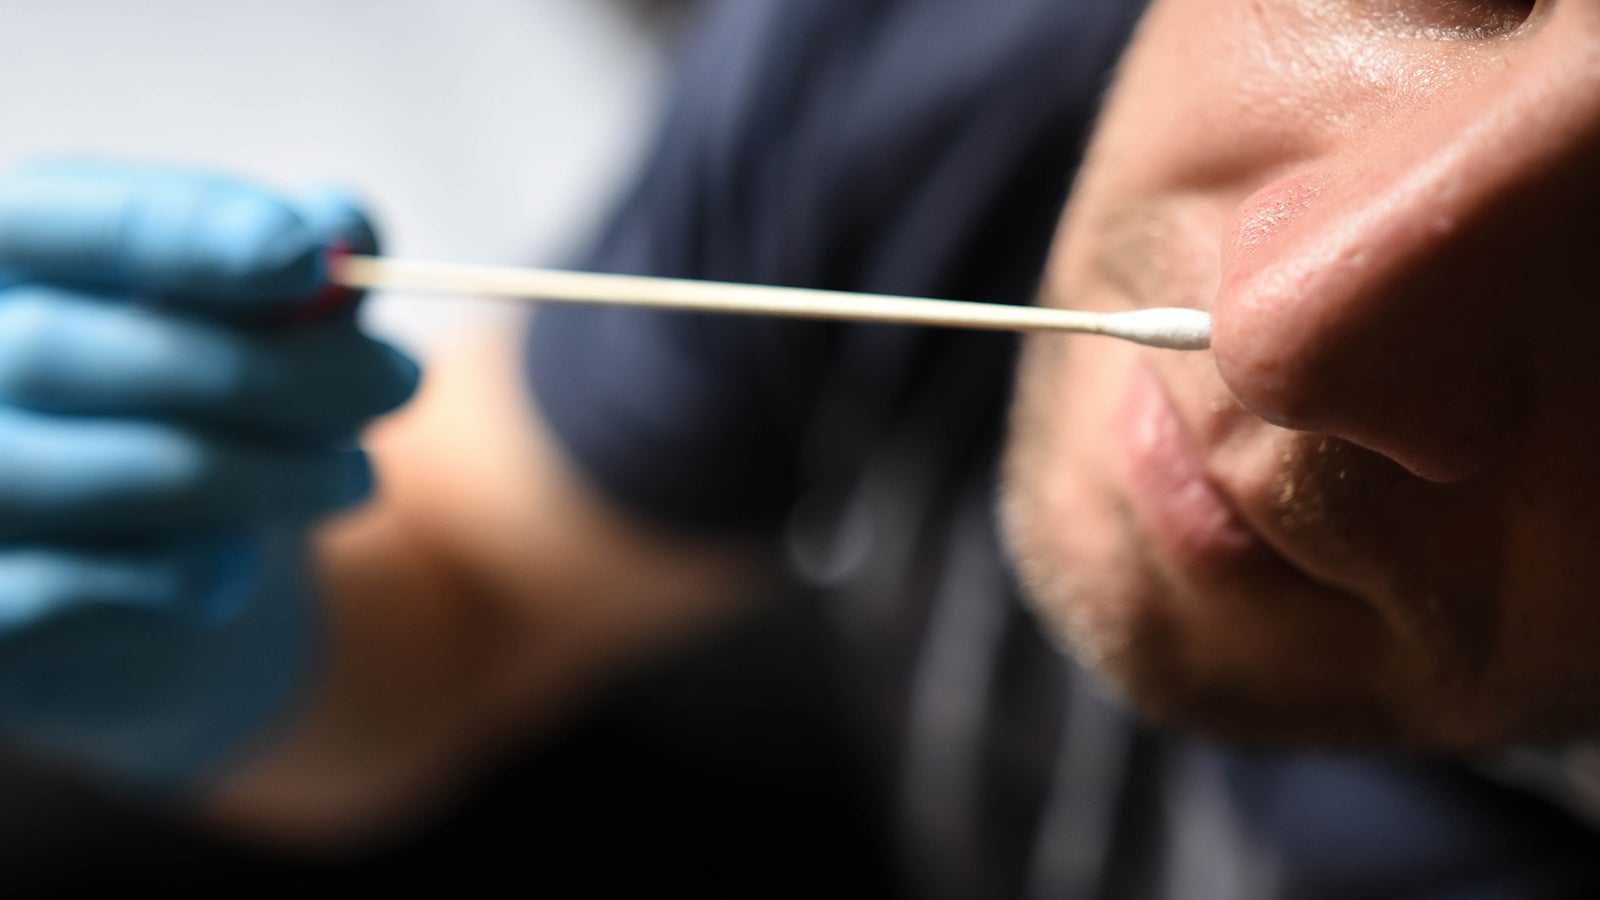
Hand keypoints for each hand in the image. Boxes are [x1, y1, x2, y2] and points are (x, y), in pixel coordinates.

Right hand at [0, 162, 419, 787]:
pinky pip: (76, 596)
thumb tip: (343, 222)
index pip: (58, 217)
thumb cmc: (221, 420)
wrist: (166, 591)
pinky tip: (239, 569)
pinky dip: (189, 577)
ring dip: (261, 478)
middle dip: (265, 371)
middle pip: (62, 350)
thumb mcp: (275, 332)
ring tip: (358, 478)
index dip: (181, 231)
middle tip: (402, 380)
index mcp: (12, 263)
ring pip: (92, 475)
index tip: (309, 257)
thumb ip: (303, 272)